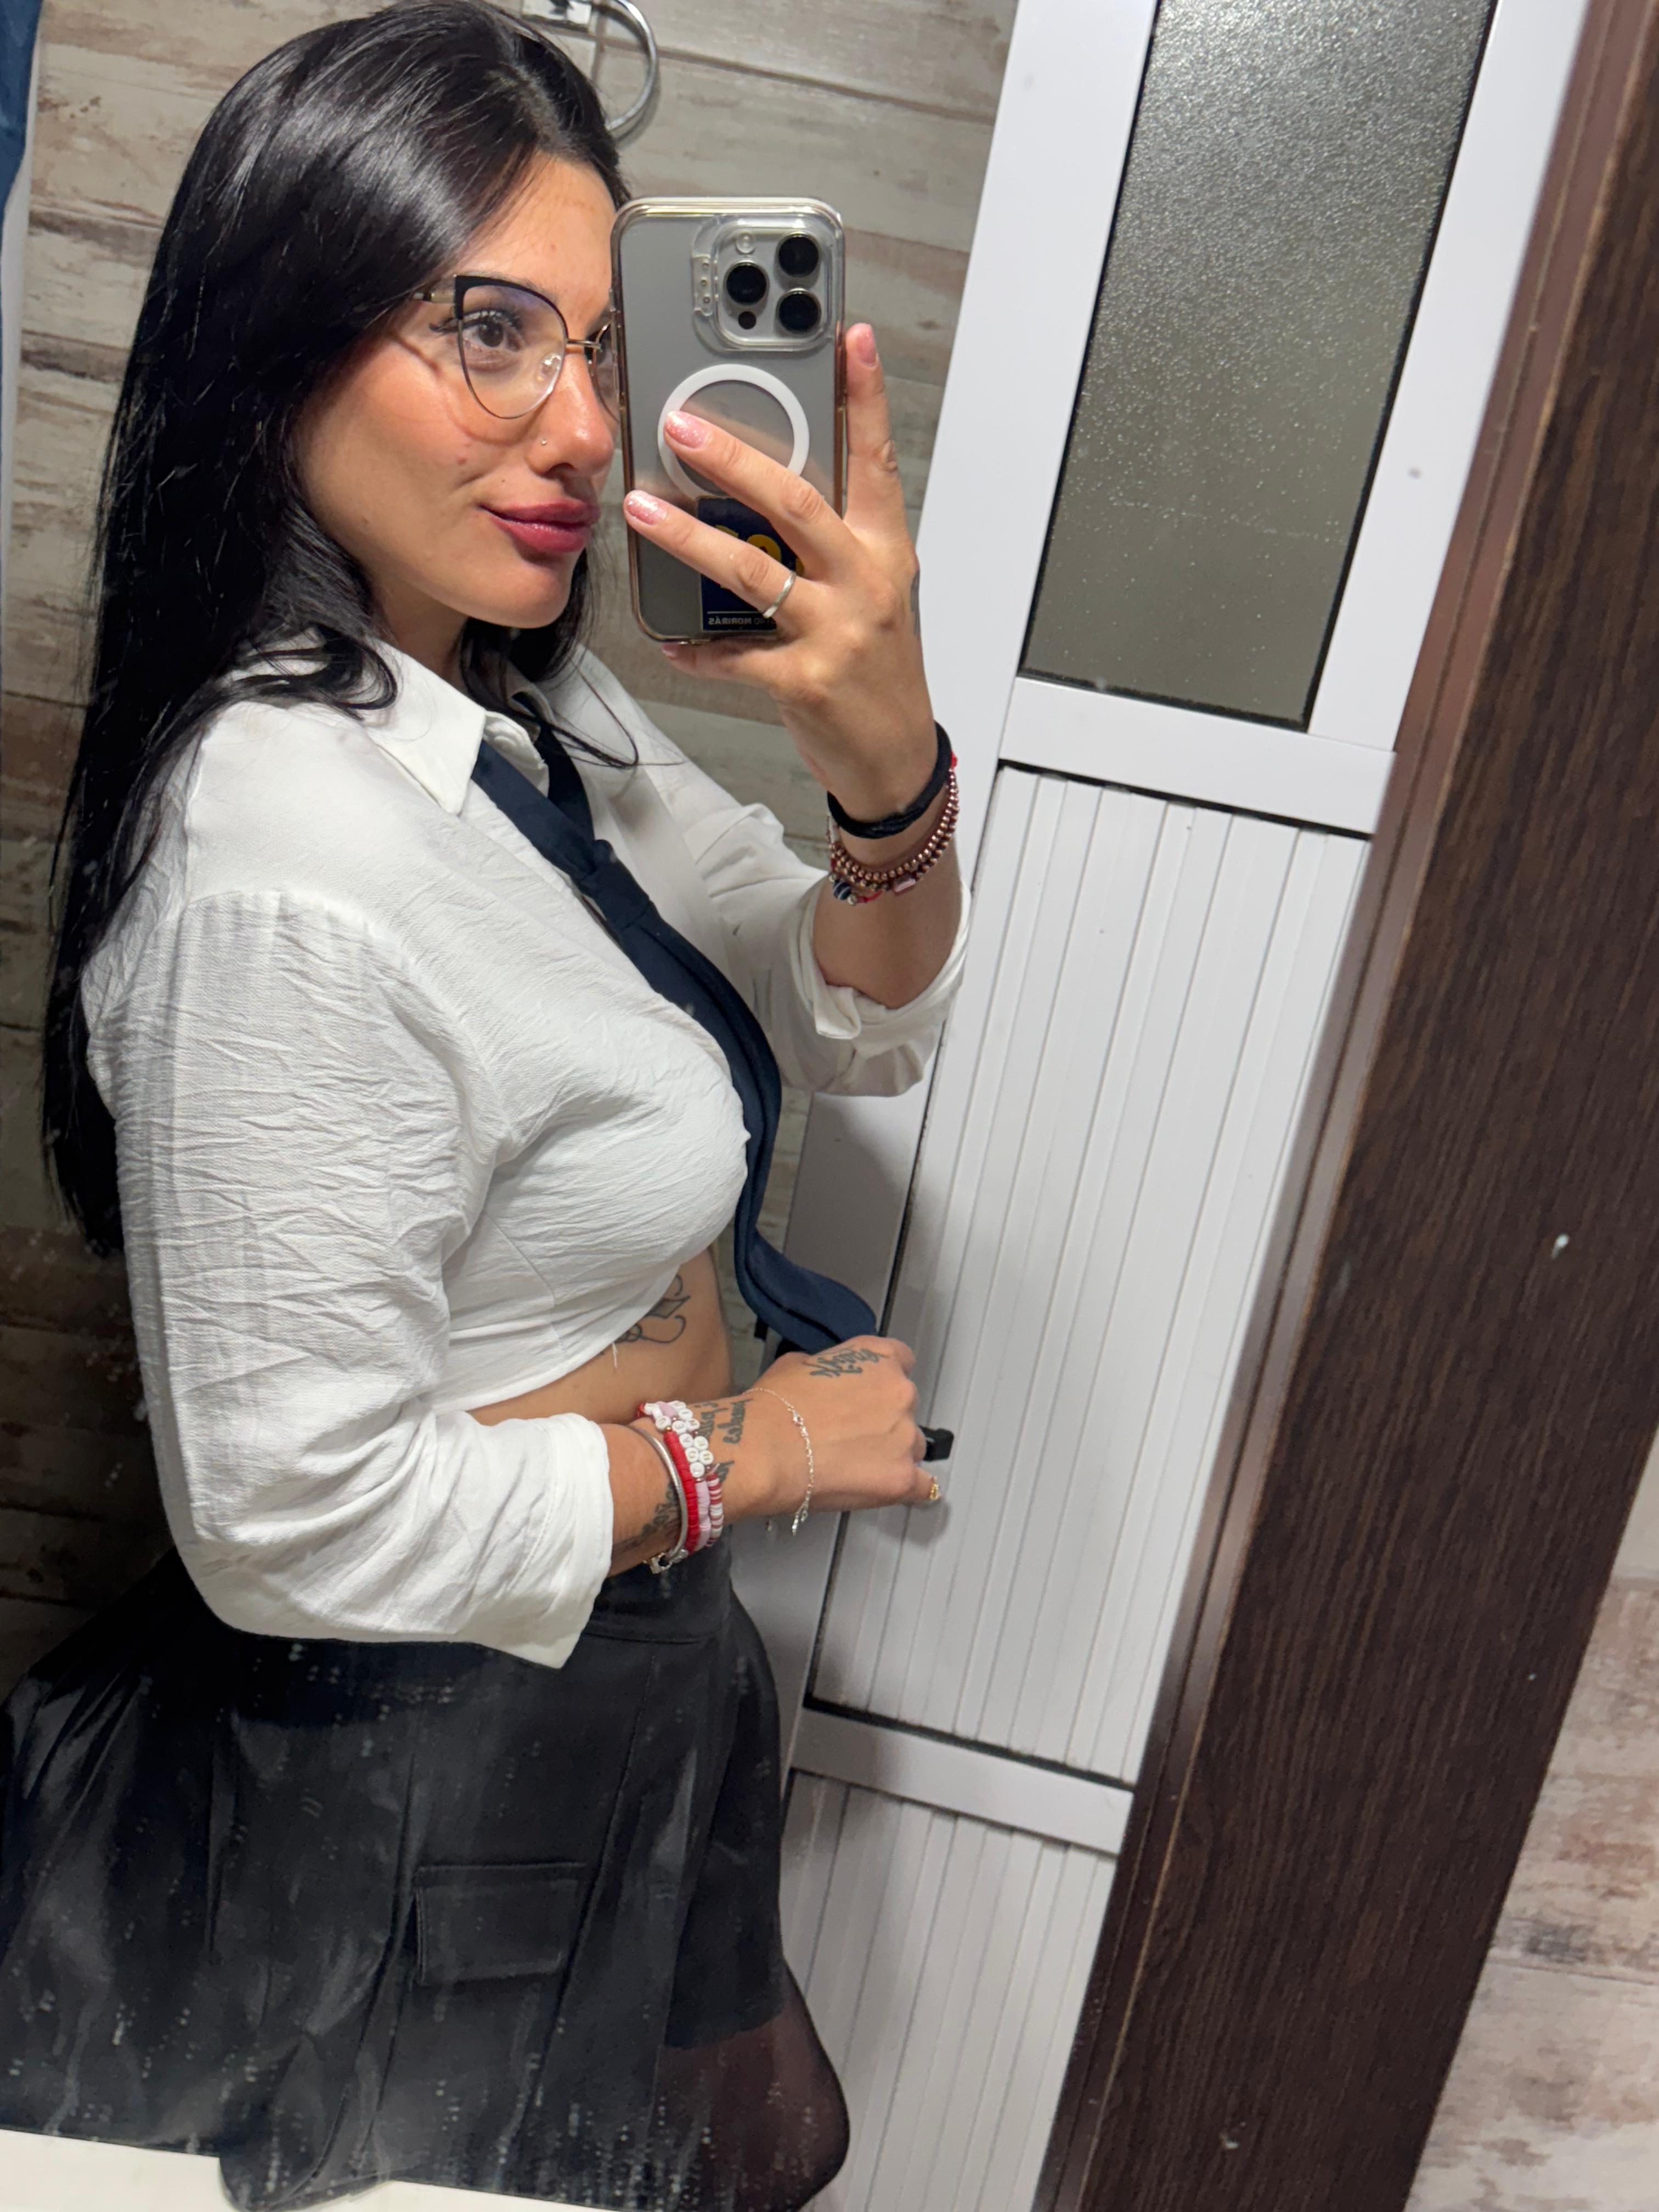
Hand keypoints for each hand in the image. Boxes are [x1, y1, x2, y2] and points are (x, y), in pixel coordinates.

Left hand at [620, 323, 937, 822]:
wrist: (894, 756)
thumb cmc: (876, 668)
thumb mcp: (872, 592)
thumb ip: (830, 542)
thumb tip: (762, 490)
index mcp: (884, 550)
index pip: (876, 458)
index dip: (864, 395)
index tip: (848, 336)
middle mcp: (865, 582)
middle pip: (796, 502)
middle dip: (733, 457)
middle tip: (680, 425)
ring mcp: (837, 631)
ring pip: (752, 571)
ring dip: (688, 538)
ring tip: (641, 511)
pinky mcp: (805, 680)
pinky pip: (734, 654)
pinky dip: (696, 649)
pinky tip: (670, 640)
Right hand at [746, 1336, 936, 1517]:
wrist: (766, 1450)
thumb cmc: (774, 1410)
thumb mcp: (795, 1365)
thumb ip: (826, 1367)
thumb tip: (825, 1378)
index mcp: (878, 1358)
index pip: (902, 1359)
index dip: (883, 1381)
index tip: (873, 1393)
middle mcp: (899, 1392)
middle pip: (906, 1406)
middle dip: (884, 1420)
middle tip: (851, 1434)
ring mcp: (905, 1436)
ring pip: (913, 1446)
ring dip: (892, 1454)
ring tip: (855, 1466)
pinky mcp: (902, 1477)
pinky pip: (923, 1486)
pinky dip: (909, 1489)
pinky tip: (894, 1488)